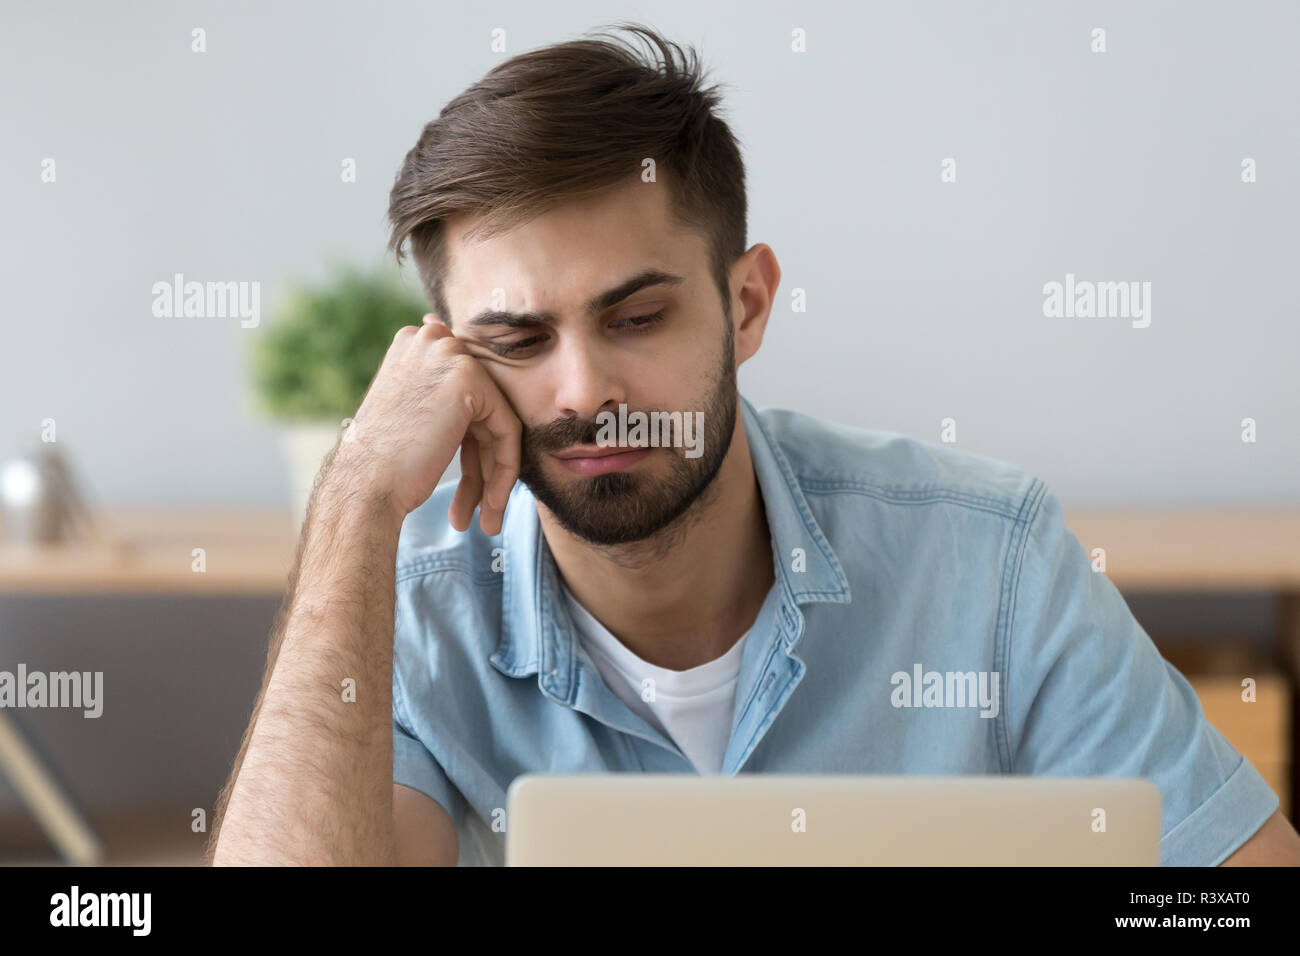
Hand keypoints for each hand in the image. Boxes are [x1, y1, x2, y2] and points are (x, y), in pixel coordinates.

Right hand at [331, 315, 521, 533]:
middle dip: (483, 463)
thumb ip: (443, 395)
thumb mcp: (410, 412)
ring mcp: (449, 354)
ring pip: (497, 422)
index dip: (472, 442)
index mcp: (415, 344)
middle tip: (481, 510)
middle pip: (483, 409)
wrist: (363, 486)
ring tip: (487, 521)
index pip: (466, 396)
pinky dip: (503, 470)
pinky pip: (506, 428)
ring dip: (493, 476)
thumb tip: (470, 386)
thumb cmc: (380, 463)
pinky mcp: (468, 378)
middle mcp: (431, 340)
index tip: (472, 485)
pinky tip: (491, 505)